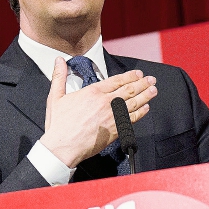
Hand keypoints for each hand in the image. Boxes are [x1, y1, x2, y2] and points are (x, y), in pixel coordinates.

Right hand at [41, 57, 156, 167]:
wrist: (63, 147)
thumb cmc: (59, 125)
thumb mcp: (55, 97)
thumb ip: (59, 77)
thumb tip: (58, 61)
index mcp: (93, 92)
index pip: (116, 80)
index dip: (129, 76)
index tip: (137, 74)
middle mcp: (105, 103)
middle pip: (129, 90)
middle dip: (142, 83)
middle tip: (151, 79)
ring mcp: (112, 116)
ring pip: (134, 103)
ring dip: (146, 95)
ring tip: (153, 90)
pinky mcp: (115, 130)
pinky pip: (132, 119)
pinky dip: (141, 113)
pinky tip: (146, 108)